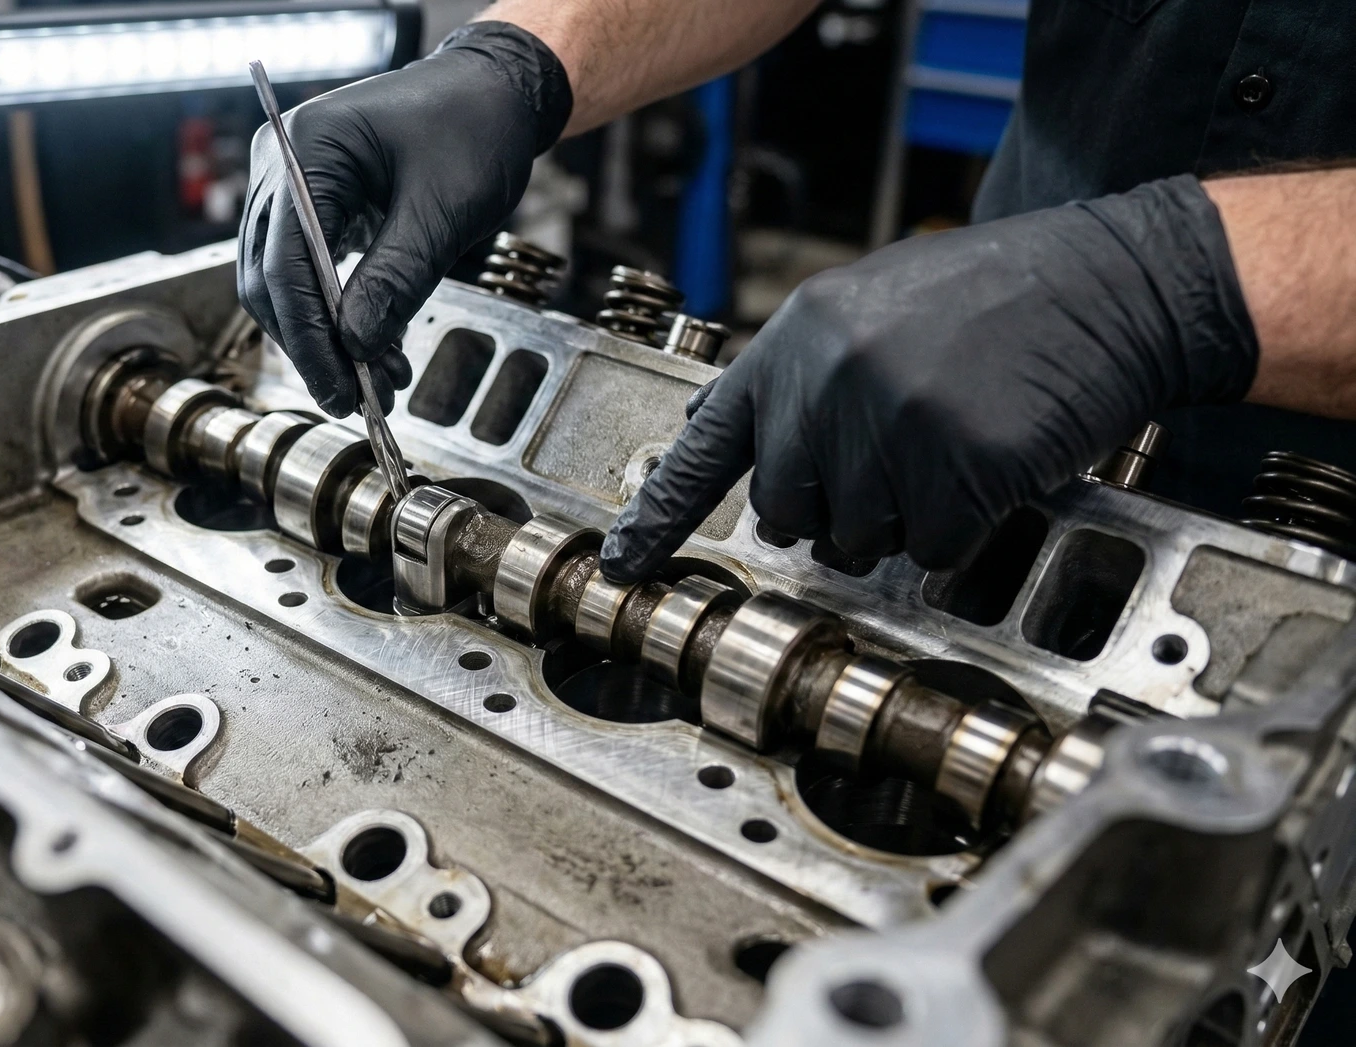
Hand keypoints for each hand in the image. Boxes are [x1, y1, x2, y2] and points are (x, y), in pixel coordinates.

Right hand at [238, 22, 570, 416]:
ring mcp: (290, 183)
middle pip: (271, 278)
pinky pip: (308, 271)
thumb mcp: (443, 209)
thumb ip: (396, 277)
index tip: (340, 391)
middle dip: (314, 345)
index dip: (309, 337)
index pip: (285, 261)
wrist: (493, 92)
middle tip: (360, 399)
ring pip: (283, 283)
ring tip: (380, 381)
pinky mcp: (313, 205)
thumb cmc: (475, 127)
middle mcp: (281, 163)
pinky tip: (378, 349)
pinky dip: (338, 315)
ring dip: (326, 338)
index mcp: (306, 147)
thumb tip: (355, 346)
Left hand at [601, 175, 1259, 579]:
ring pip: (857, 540)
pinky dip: (960, 529)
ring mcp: (891, 422)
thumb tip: (721, 432)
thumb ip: (794, 374)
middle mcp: (829, 380)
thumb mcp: (867, 309)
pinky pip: (931, 550)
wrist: (1110, 282)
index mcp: (796, 340)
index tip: (621, 560)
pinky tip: (988, 468)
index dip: (661, 513)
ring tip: (949, 446)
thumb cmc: (994, 301)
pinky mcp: (957, 463)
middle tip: (897, 461)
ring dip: (902, 519)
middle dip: (835, 509)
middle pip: (787, 513)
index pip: (710, 445)